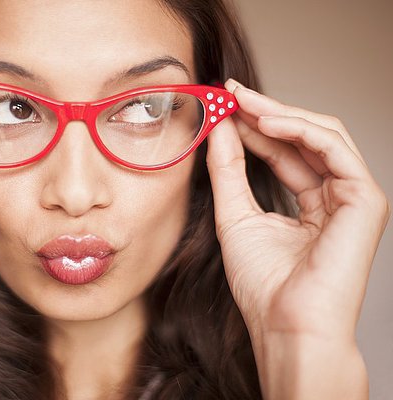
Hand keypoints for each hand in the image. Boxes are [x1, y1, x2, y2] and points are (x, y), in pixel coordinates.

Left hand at [205, 79, 389, 397]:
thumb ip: (229, 170)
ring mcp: (353, 197)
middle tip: (231, 92)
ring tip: (241, 101)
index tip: (223, 106)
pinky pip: (333, 148)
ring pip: (321, 134)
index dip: (254, 126)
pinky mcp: (364, 199)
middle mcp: (334, 197)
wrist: (285, 324)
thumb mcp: (235, 215)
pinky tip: (265, 122)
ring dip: (279, 114)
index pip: (284, 152)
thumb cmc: (263, 284)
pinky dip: (299, 129)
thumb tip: (221, 127)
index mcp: (310, 204)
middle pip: (303, 137)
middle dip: (265, 111)